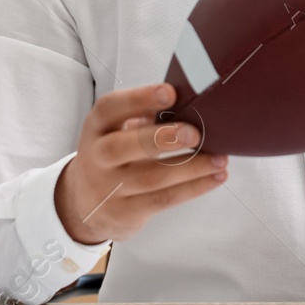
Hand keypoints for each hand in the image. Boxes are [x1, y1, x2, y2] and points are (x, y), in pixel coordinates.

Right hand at [55, 83, 227, 245]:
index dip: (138, 99)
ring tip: (220, 158)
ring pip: (150, 178)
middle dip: (161, 138)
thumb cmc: (112, 156)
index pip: (109, 108)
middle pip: (121, 147)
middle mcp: (97, 157)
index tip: (170, 92)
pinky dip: (194, 188)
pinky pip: (163, 200)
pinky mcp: (126, 212)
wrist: (84, 205)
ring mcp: (109, 188)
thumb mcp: (115, 131)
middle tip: (194, 133)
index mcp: (97, 127)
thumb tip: (188, 103)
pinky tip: (215, 177)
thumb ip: (143, 117)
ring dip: (190, 167)